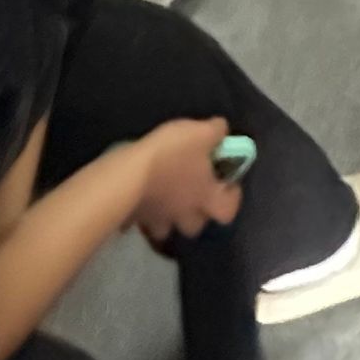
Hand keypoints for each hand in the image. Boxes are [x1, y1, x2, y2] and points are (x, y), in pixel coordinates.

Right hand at [131, 118, 243, 246]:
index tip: (227, 183)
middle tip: (192, 193)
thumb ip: (216, 132)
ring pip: (165, 228)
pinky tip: (138, 197)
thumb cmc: (171, 155)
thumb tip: (222, 130)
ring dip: (167, 217)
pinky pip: (139, 220)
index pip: (228, 211)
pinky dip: (140, 213)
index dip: (231, 199)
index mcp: (205, 198)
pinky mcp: (134, 218)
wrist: (128, 173)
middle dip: (195, 214)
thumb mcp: (200, 133)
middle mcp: (184, 214)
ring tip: (163, 199)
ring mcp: (158, 220)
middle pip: (195, 226)